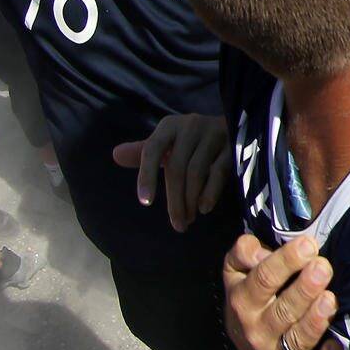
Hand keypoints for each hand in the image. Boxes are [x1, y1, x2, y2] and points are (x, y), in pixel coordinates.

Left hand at [111, 113, 229, 233]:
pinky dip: (210, 191)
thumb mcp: (168, 143)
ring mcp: (214, 133)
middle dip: (175, 199)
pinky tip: (204, 208)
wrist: (232, 126)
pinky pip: (219, 171)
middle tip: (177, 224)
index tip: (145, 203)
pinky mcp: (234, 144)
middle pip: (177, 167)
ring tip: (188, 219)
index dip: (147, 176)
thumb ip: (143, 152)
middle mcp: (191, 125)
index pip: (152, 149)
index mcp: (170, 125)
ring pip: (196, 172)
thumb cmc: (192, 141)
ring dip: (190, 200)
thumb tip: (115, 155)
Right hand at [221, 233, 343, 349]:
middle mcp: (256, 330)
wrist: (248, 340)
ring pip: (297, 339)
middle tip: (323, 268)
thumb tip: (256, 251)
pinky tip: (337, 346)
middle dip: (304, 289)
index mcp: (243, 300)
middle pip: (283, 310)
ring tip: (330, 299)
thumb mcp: (239, 270)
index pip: (263, 279)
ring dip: (315, 320)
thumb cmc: (253, 294)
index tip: (309, 245)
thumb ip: (244, 253)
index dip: (286, 261)